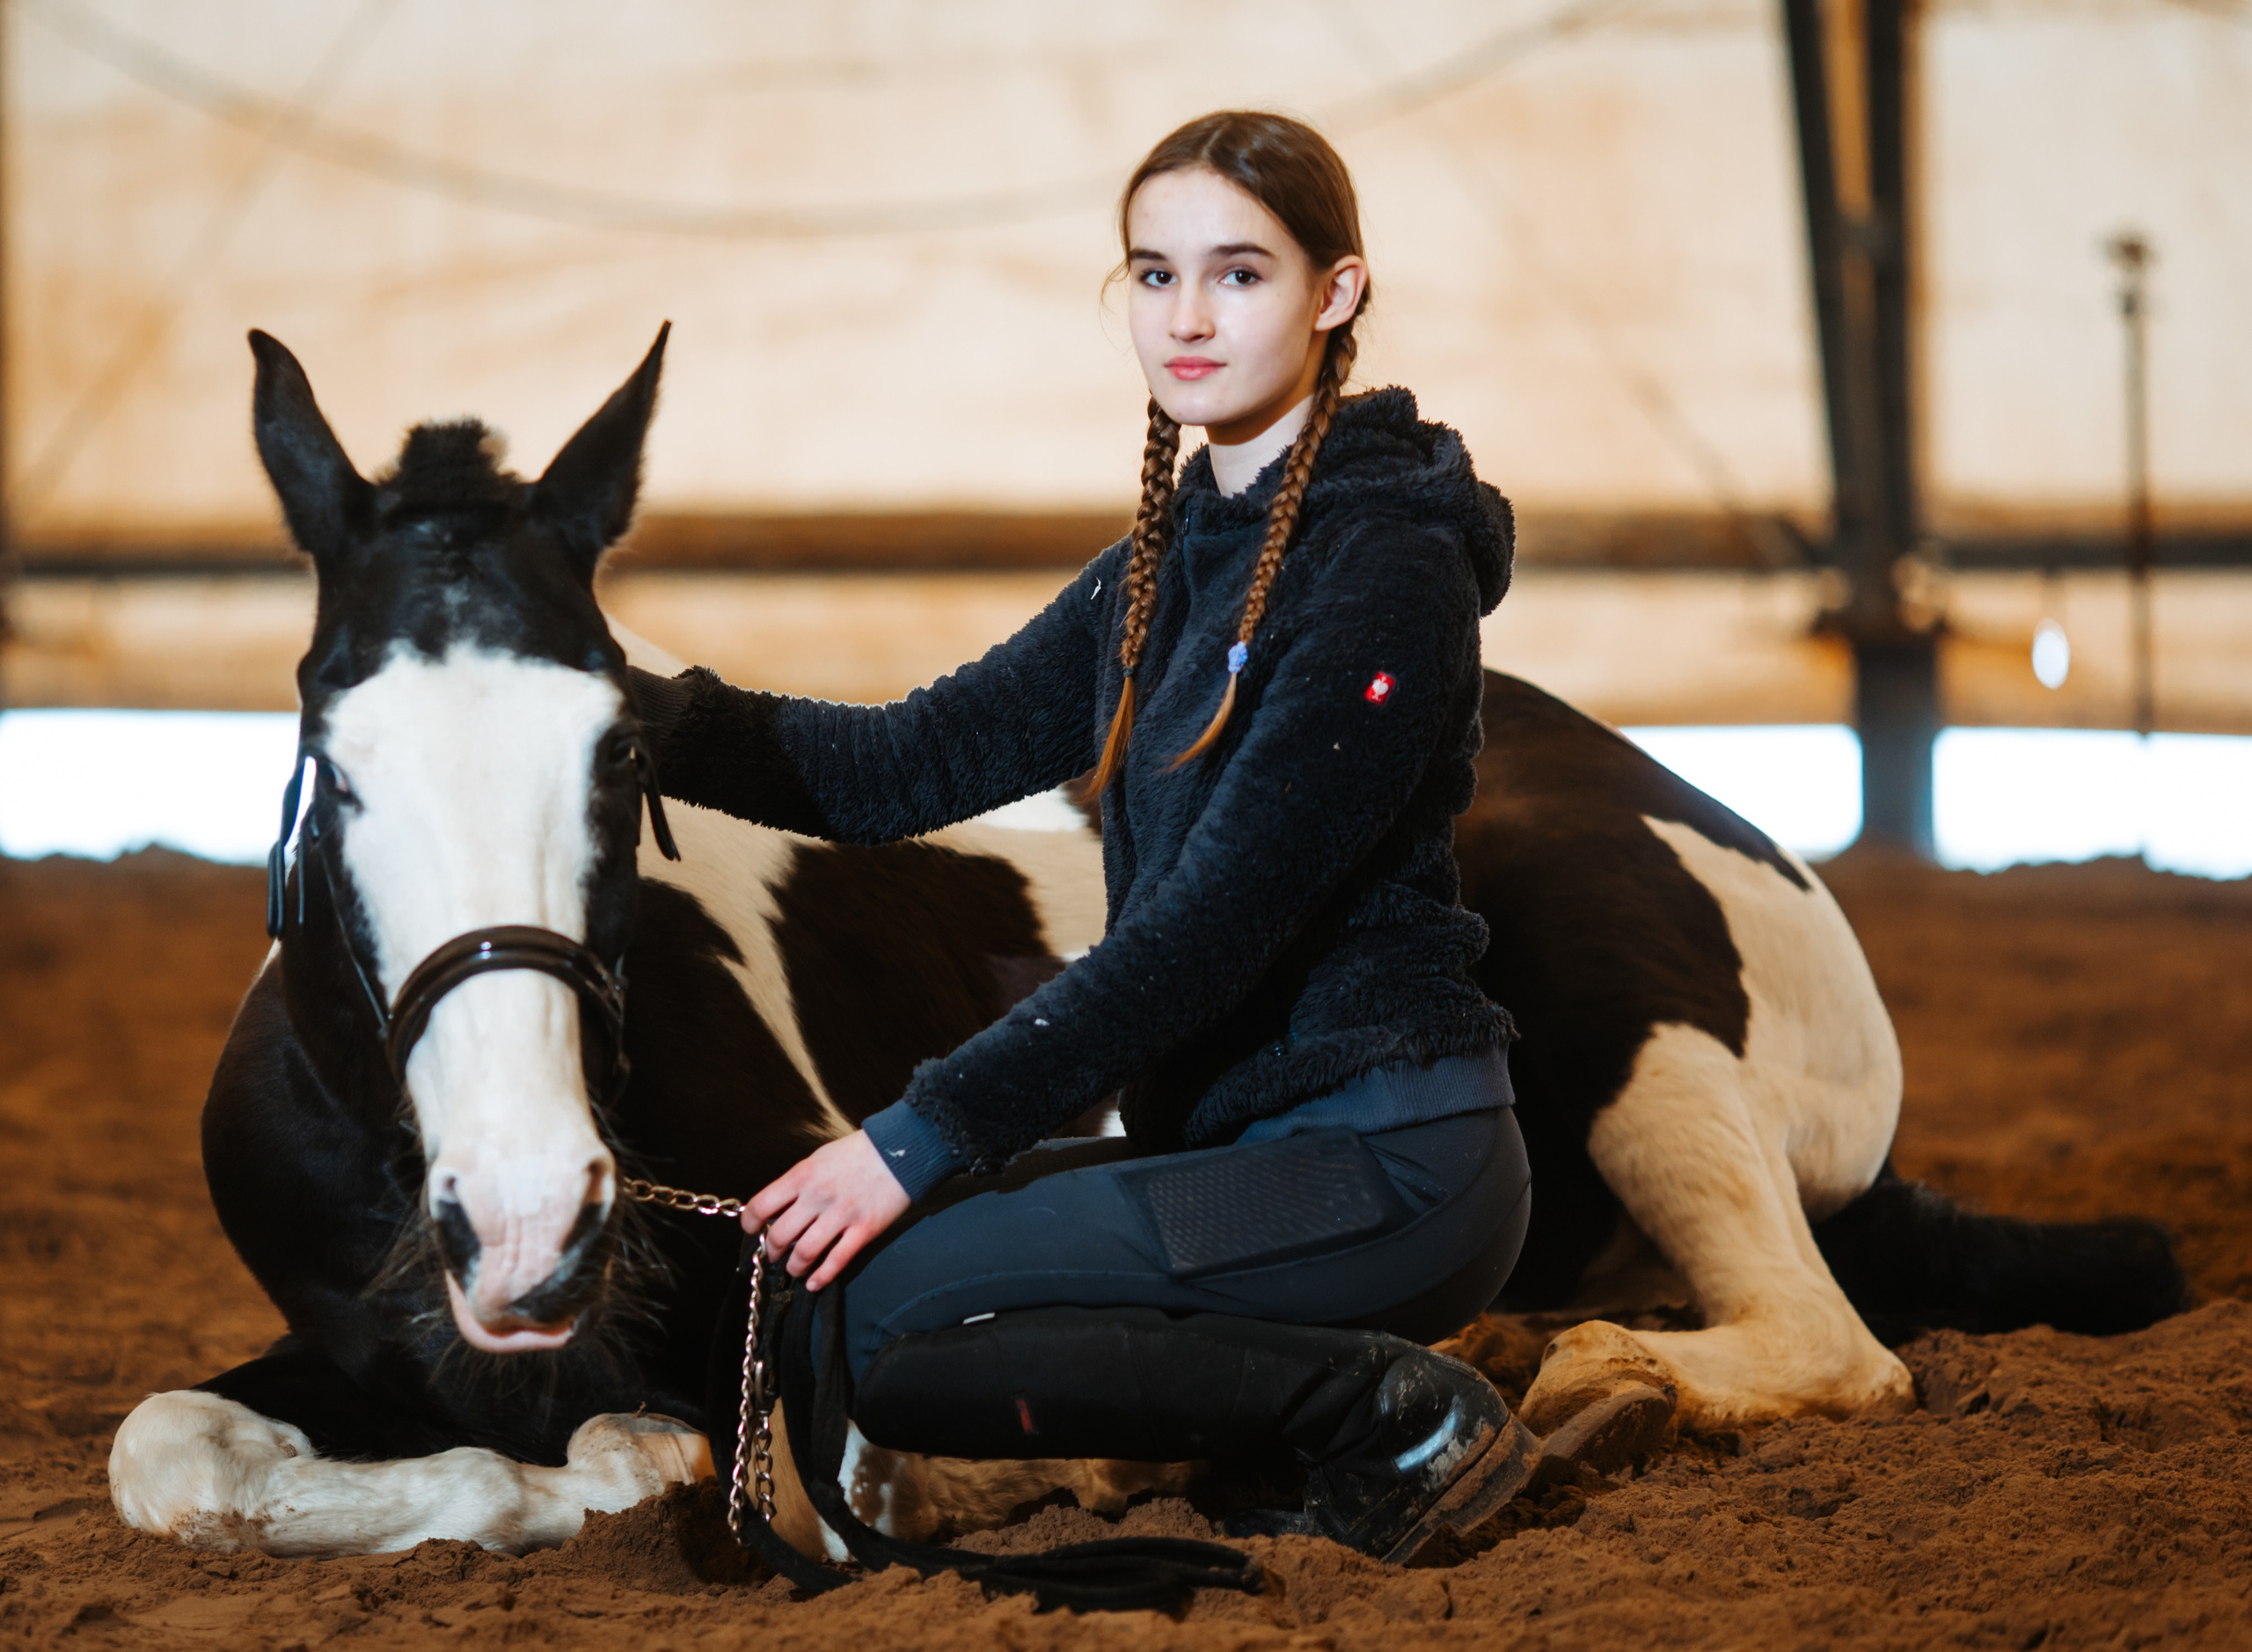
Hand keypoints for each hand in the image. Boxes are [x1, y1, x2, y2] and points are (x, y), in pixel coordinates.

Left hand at [745, 1129, 911, 1289]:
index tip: (752, 1230)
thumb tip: (781, 1207)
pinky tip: (814, 1283)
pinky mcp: (864, 1230)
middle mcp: (817, 1197)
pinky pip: (837, 1261)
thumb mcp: (819, 1158)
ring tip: (795, 1268)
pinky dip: (822, 1277)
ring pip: (804, 1253)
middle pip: (780, 1236)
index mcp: (802, 1176)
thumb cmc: (858, 1152)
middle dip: (772, 1251)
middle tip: (774, 1254)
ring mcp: (841, 1215)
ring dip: (794, 1267)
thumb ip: (799, 1182)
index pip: (761, 1206)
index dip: (750, 1223)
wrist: (900, 1149)